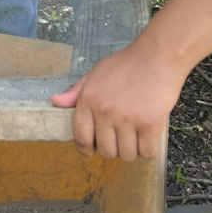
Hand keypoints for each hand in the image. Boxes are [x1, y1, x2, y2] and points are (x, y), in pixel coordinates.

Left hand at [50, 40, 186, 159]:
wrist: (156, 57)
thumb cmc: (126, 65)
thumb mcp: (96, 73)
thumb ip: (76, 91)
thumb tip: (55, 102)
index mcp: (88, 100)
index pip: (81, 137)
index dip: (86, 149)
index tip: (94, 148)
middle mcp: (104, 112)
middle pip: (106, 151)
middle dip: (114, 148)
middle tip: (121, 134)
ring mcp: (127, 119)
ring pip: (127, 155)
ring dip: (132, 149)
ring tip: (136, 132)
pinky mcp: (150, 124)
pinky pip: (147, 153)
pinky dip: (148, 148)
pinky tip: (148, 134)